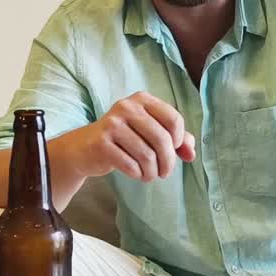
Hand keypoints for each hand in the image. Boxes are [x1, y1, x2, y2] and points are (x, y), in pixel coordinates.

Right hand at [70, 92, 196, 181]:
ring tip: (150, 175)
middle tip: (165, 173)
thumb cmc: (124, 140)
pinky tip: (136, 174)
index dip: (178, 141)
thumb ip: (176, 139)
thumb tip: (191, 154)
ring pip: (147, 155)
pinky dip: (138, 174)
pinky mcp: (101, 143)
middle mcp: (127, 107)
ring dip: (153, 172)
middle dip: (168, 162)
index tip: (173, 151)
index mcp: (142, 100)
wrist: (84, 148)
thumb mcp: (150, 133)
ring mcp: (112, 124)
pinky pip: (130, 165)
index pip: (174, 120)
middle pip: (162, 139)